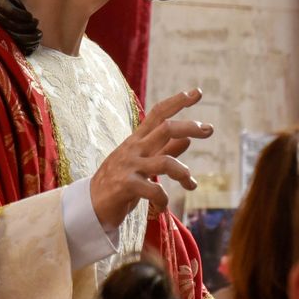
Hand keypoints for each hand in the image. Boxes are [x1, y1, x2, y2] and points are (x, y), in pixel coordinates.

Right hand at [88, 88, 212, 228]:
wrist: (89, 205)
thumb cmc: (119, 183)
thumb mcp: (143, 163)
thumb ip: (165, 150)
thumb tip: (188, 139)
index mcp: (137, 141)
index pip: (158, 114)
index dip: (177, 101)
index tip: (196, 92)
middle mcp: (133, 149)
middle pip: (165, 128)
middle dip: (189, 126)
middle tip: (209, 129)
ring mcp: (129, 166)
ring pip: (165, 162)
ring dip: (183, 173)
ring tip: (191, 184)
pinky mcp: (126, 186)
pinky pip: (154, 190)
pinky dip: (164, 199)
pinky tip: (163, 206)